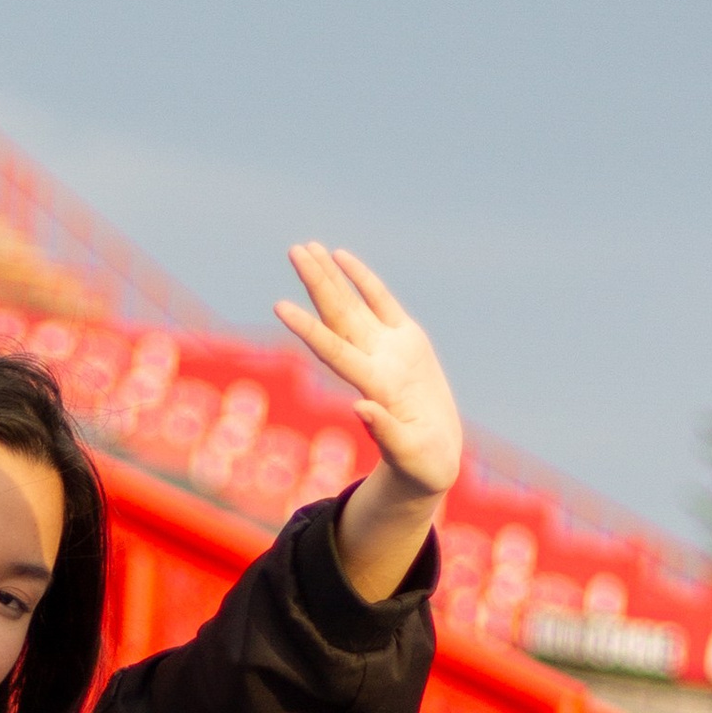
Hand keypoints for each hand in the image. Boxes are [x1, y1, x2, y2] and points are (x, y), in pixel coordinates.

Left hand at [273, 243, 461, 599]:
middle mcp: (373, 362)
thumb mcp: (409, 454)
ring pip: (352, 304)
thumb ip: (385, 433)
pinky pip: (381, 302)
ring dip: (328, 277)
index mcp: (374, 387)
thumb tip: (359, 408)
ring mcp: (388, 349)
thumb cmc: (421, 464)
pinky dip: (362, 280)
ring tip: (305, 248)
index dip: (309, 329)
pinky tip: (341, 258)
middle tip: (294, 250)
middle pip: (338, 316)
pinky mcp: (408, 342)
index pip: (333, 351)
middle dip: (316, 283)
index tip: (280, 307)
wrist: (432, 460)